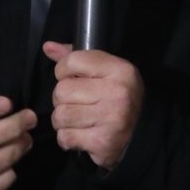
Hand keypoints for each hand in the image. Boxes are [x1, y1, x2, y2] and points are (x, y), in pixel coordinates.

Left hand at [41, 41, 143, 170]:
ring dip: (63, 121)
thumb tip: (48, 47)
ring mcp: (111, 118)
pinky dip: (67, 138)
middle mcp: (117, 92)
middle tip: (77, 104)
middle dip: (62, 99)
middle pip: (62, 91)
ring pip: (60, 115)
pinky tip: (81, 134)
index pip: (72, 61)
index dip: (64, 71)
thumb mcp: (105, 71)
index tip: (73, 79)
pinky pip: (65, 137)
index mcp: (119, 70)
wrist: (141, 133)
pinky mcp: (102, 141)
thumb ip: (75, 57)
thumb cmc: (117, 98)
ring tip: (77, 120)